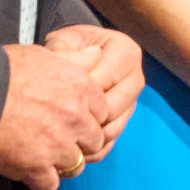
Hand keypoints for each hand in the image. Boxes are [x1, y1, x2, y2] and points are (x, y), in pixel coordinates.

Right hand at [0, 30, 141, 189]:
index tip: (74, 119)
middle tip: (58, 138)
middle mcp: (75, 117)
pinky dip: (40, 180)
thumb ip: (74, 59)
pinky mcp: (37, 167)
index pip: (103, 111)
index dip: (87, 116)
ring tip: (43, 155)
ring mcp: (58, 144)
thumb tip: (96, 53)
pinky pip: (50, 184)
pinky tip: (28, 169)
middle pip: (93, 140)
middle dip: (79, 141)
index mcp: (80, 87)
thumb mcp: (42, 55)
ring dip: (61, 163)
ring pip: (75, 165)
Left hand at [47, 24, 144, 153]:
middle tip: (56, 124)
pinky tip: (72, 149)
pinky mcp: (123, 119)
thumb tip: (63, 69)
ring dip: (88, 138)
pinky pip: (111, 140)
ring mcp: (131, 101)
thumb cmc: (72, 46)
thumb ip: (64, 53)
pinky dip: (93, 149)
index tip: (54, 99)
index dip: (79, 92)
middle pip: (111, 107)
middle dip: (84, 118)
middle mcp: (135, 78)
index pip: (104, 78)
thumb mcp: (65, 40)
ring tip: (61, 140)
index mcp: (125, 52)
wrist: (81, 53)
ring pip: (112, 128)